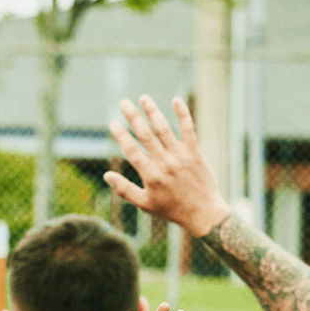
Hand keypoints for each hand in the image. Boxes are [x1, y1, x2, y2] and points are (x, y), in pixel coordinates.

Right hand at [103, 95, 230, 237]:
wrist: (202, 212)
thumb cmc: (171, 209)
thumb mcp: (144, 203)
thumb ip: (124, 189)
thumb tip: (106, 175)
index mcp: (150, 175)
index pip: (131, 150)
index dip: (121, 135)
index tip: (113, 123)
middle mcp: (164, 162)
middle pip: (145, 134)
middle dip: (133, 117)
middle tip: (124, 103)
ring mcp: (180, 156)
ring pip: (164, 128)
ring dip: (153, 111)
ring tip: (144, 98)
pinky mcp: (194, 152)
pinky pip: (188, 129)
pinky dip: (183, 114)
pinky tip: (176, 100)